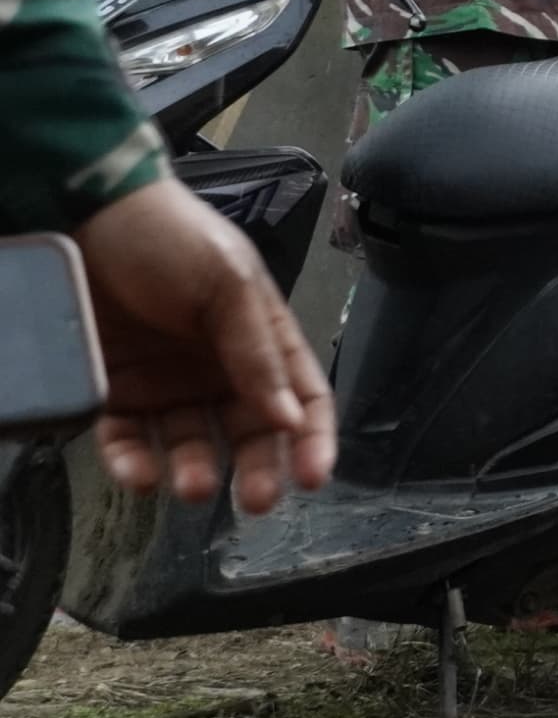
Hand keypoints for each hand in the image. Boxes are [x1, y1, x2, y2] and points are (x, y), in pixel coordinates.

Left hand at [76, 177, 333, 514]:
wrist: (84, 217)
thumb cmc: (170, 238)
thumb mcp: (227, 283)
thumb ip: (257, 351)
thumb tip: (289, 417)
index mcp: (261, 337)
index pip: (300, 397)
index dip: (312, 439)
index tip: (313, 478)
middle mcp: (219, 367)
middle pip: (250, 432)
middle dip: (258, 468)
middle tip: (255, 500)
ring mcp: (166, 383)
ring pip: (190, 443)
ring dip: (195, 470)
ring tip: (190, 486)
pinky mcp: (114, 393)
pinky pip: (127, 440)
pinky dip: (134, 463)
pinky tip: (142, 475)